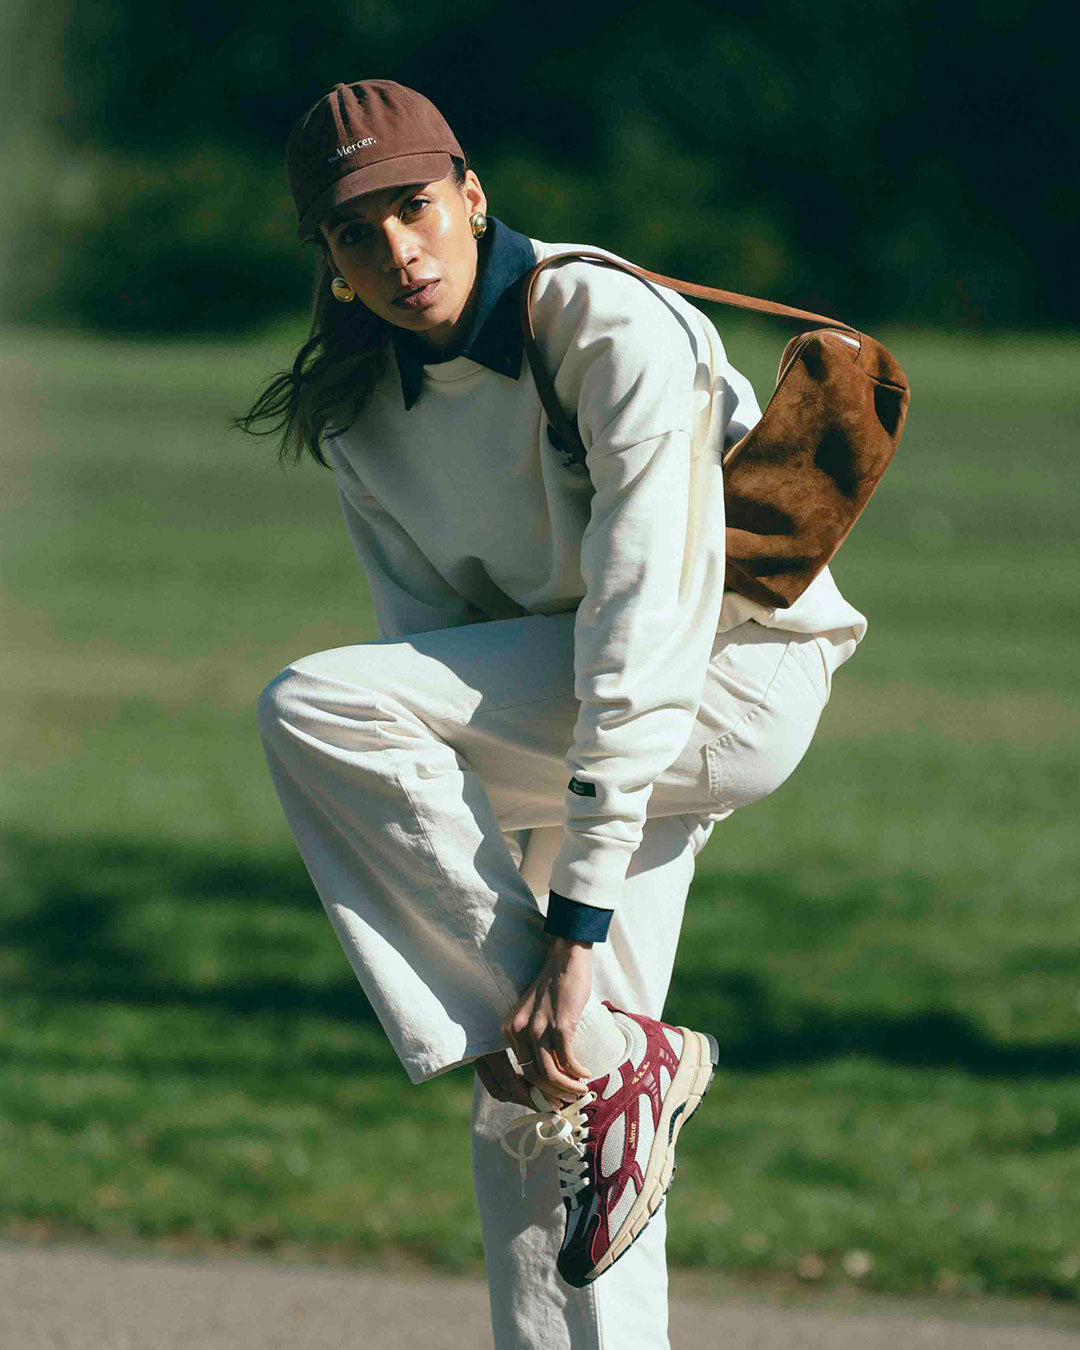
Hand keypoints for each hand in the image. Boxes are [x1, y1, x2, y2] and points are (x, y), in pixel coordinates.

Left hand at [497, 936, 593, 1106]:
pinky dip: (577, 1072)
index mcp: (509, 1030)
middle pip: (532, 1077)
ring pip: (549, 1073)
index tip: (547, 1101)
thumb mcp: (532, 1015)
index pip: (516, 1071)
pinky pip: (567, 1060)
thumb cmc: (553, 988)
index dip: (531, 1092)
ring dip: (566, 1088)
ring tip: (580, 1091)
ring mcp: (539, 1028)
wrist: (565, 960)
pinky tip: (586, 1074)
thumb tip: (546, 1073)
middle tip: (565, 1103)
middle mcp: (519, 1031)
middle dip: (550, 1096)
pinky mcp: (560, 1024)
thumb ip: (533, 1039)